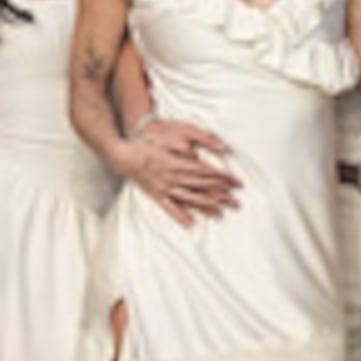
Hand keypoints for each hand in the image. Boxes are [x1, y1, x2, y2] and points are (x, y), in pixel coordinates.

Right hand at [121, 118, 240, 224]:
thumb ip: (191, 141)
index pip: (205, 171)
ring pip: (189, 198)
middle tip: (236, 201)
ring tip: (221, 214)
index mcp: (177, 163)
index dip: (222, 177)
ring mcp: (164, 188)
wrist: (124, 155)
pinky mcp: (156, 195)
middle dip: (221, 194)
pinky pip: (169, 207)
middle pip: (201, 186)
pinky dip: (180, 215)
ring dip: (206, 206)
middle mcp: (172, 177)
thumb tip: (208, 146)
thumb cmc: (148, 143)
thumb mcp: (170, 137)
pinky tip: (190, 223)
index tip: (235, 182)